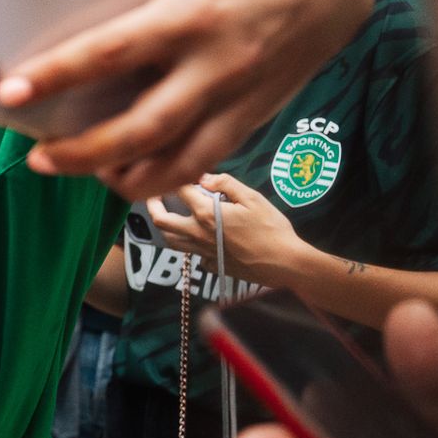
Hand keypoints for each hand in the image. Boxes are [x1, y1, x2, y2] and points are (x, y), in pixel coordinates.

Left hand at [0, 0, 371, 199]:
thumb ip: (131, 3)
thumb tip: (70, 35)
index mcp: (190, 13)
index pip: (109, 51)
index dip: (55, 75)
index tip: (9, 92)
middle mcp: (216, 63)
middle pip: (140, 128)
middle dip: (81, 153)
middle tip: (38, 158)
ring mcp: (239, 96)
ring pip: (175, 162)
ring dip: (119, 178)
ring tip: (78, 169)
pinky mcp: (254, 117)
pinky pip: (202, 161)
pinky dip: (160, 175)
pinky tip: (125, 172)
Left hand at [144, 173, 302, 284]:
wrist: (285, 263)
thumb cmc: (272, 229)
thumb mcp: (253, 198)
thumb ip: (227, 184)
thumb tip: (205, 177)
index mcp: (206, 214)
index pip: (179, 191)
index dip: (176, 179)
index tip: (179, 173)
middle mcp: (198, 234)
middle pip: (161, 220)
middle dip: (152, 206)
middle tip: (152, 196)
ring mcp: (203, 252)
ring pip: (171, 241)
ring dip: (164, 227)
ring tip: (166, 217)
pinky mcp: (212, 265)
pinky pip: (192, 254)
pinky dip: (189, 244)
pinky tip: (196, 238)